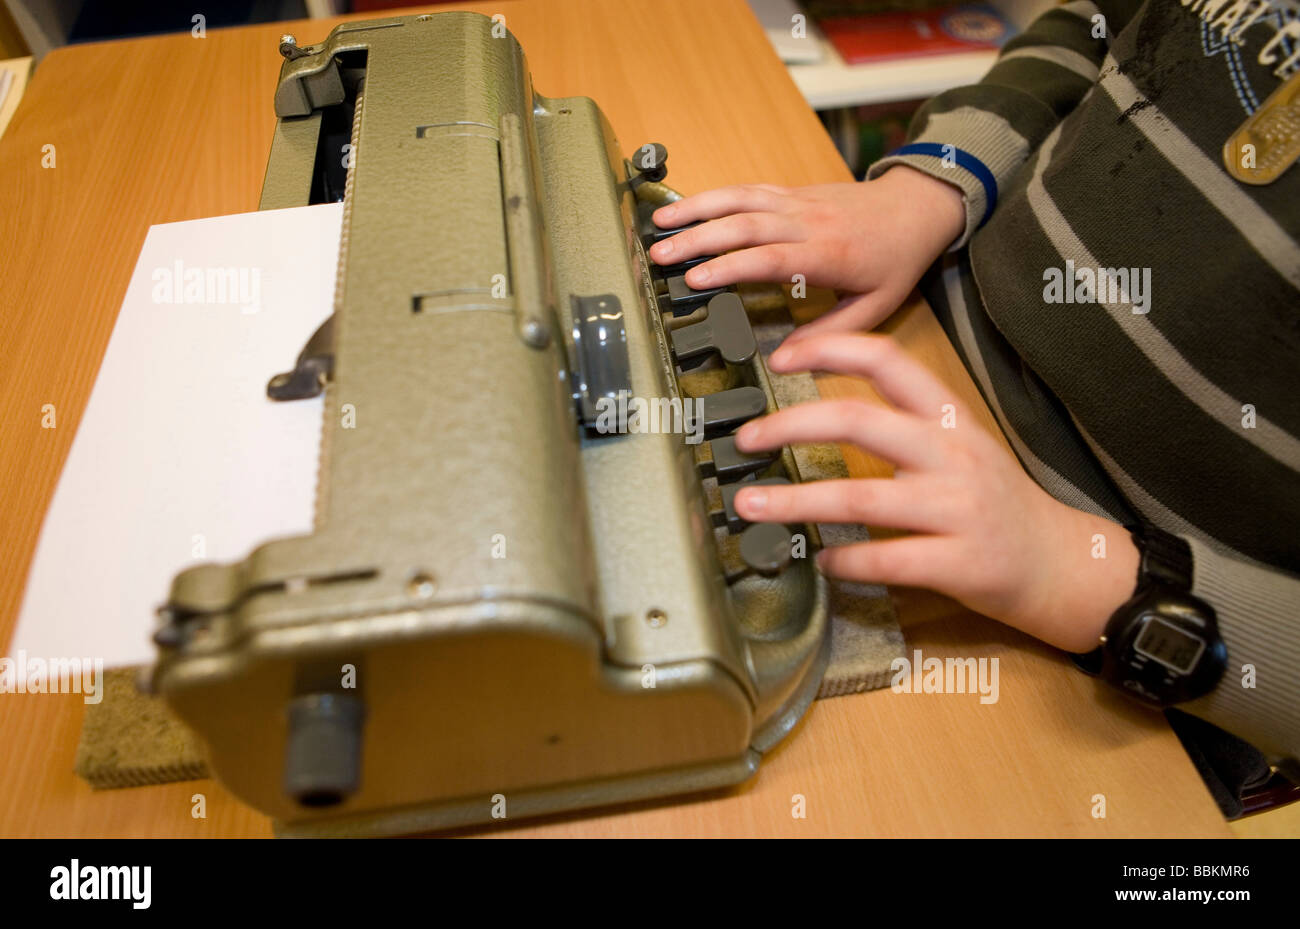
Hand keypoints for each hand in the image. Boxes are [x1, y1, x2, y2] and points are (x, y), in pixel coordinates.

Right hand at [649, 165, 963, 340]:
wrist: (918, 207)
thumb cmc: (897, 259)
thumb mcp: (876, 307)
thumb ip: (830, 334)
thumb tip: (783, 358)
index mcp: (828, 254)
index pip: (770, 258)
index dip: (730, 267)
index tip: (696, 279)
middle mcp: (808, 222)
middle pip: (744, 224)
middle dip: (698, 238)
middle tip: (660, 255)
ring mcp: (798, 202)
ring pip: (740, 200)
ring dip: (697, 210)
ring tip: (660, 224)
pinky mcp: (792, 192)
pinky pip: (748, 189)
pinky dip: (714, 196)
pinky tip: (688, 207)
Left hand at [731, 332, 1139, 652]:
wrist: (1062, 564)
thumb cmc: (998, 504)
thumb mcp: (962, 446)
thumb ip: (905, 426)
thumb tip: (823, 415)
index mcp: (950, 418)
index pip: (888, 361)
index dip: (831, 348)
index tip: (781, 355)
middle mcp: (952, 454)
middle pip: (858, 420)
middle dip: (789, 425)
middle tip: (745, 438)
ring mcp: (957, 508)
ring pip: (860, 496)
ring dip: (796, 502)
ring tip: (753, 505)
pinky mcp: (959, 562)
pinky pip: (887, 557)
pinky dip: (844, 559)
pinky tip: (821, 559)